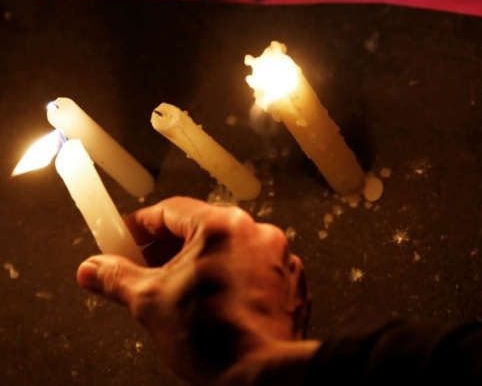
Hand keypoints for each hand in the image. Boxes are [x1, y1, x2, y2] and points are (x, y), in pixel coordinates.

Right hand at [76, 196, 316, 385]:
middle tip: (142, 269)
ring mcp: (278, 256)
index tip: (122, 240)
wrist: (260, 373)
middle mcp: (257, 232)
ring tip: (176, 292)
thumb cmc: (214, 338)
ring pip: (229, 250)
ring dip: (200, 264)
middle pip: (201, 228)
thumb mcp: (149, 302)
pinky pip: (252, 269)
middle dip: (167, 248)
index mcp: (223, 226)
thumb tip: (93, 268)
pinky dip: (231, 280)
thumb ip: (117, 278)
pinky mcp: (290, 280)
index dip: (140, 226)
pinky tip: (213, 304)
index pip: (170, 210)